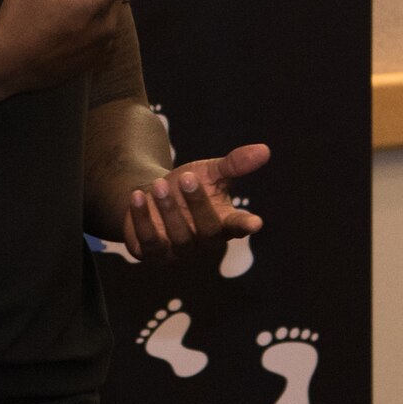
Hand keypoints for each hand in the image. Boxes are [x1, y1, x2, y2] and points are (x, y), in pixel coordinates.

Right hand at [0, 0, 173, 95]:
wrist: (5, 68)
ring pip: (102, 14)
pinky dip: (83, 29)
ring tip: (52, 22)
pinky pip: (97, 34)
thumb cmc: (18, 22)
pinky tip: (56, 37)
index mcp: (95, 4)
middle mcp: (106, 27)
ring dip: (85, 10)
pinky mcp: (95, 63)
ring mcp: (103, 48)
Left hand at [124, 143, 269, 262]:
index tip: (255, 223)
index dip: (245, 225)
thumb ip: (235, 164)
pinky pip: (149, 241)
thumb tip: (265, 150)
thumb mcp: (211, 171)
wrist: (152, 194)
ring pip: (178, 236)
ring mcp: (178, 251)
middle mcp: (204, 241)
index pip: (238, 225)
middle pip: (207, 229)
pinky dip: (142, 219)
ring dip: (168, 209)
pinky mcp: (152, 253)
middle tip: (187, 177)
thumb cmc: (189, 184)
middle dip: (197, 203)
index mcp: (224, 222)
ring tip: (160, 184)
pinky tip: (137, 196)